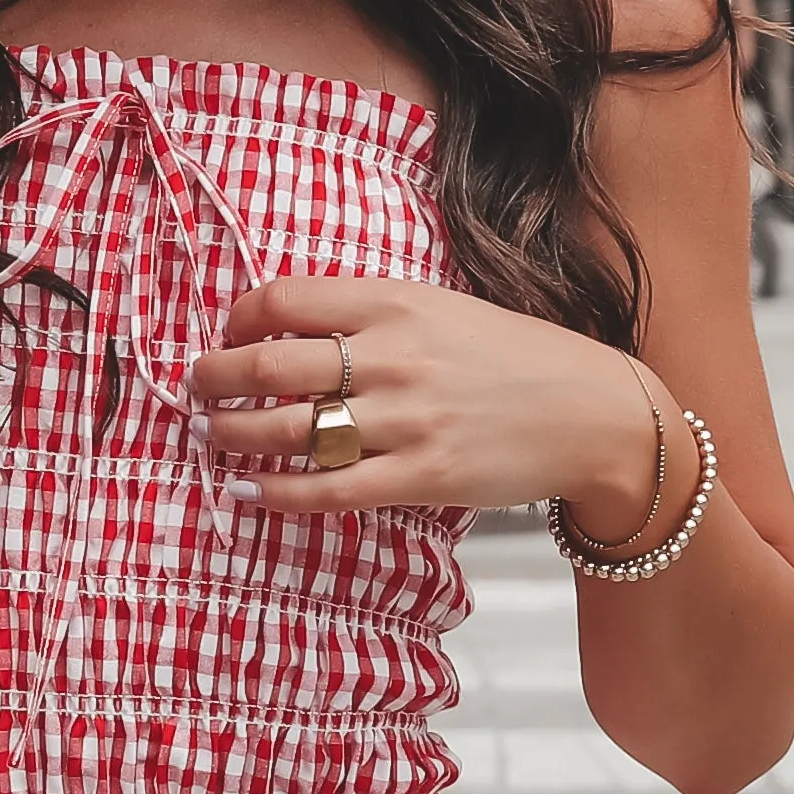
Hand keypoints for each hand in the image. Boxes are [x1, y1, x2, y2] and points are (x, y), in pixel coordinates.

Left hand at [188, 273, 670, 523]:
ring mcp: (407, 419)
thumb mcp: (446, 310)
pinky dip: (277, 493)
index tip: (228, 336)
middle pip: (268, 366)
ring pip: (288, 430)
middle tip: (197, 390)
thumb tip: (298, 331)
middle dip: (214, 380)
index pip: (284, 300)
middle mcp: (394, 356)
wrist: (595, 413)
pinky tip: (250, 493)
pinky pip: (328, 489)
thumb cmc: (519, 359)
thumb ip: (377, 316)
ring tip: (214, 438)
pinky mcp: (423, 476)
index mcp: (397, 301)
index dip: (238, 321)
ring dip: (234, 436)